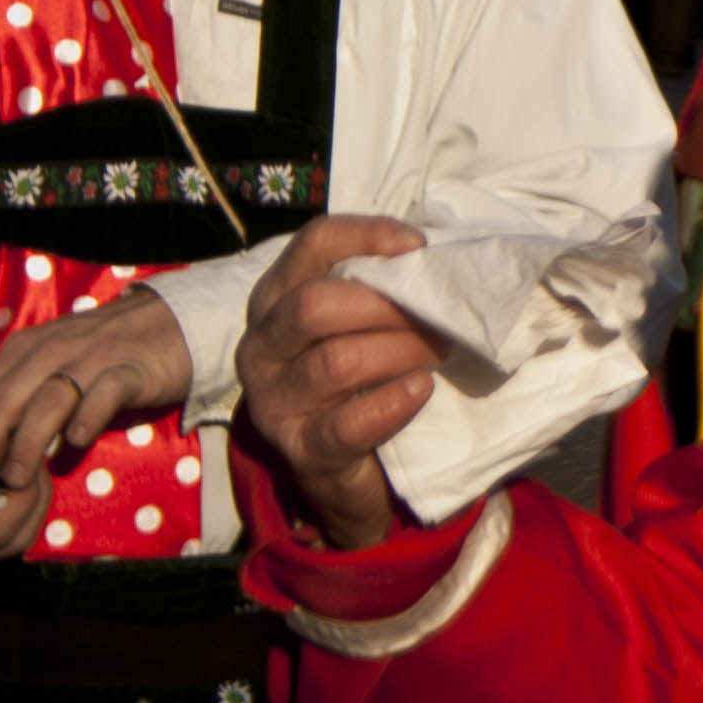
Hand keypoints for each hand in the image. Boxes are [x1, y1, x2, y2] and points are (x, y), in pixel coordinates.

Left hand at [0, 285, 192, 497]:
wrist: (172, 323)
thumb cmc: (103, 356)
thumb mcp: (51, 369)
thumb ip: (20, 401)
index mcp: (24, 350)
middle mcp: (51, 350)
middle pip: (5, 401)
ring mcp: (91, 358)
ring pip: (48, 400)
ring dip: (27, 442)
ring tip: (16, 480)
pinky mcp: (130, 370)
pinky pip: (104, 394)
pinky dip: (87, 417)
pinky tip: (76, 442)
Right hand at [0, 392, 38, 569]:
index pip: (0, 527)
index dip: (26, 493)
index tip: (26, 453)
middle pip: (12, 540)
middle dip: (33, 498)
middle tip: (29, 455)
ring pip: (12, 541)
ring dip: (27, 504)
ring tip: (19, 462)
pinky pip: (0, 536)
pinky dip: (15, 508)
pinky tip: (8, 475)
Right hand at [233, 215, 445, 550]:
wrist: (357, 468)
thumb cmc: (369, 371)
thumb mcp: (367, 318)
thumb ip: (386, 282)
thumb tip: (435, 254)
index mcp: (279, 297)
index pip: (313, 244)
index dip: (368, 235)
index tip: (420, 248)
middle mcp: (263, 345)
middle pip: (314, 305)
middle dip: (387, 306)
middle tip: (439, 317)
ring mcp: (274, 401)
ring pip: (334, 363)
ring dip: (400, 351)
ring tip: (439, 352)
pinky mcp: (301, 451)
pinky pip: (345, 426)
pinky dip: (391, 404)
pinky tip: (420, 390)